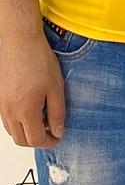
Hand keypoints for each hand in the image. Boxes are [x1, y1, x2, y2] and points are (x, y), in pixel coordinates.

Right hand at [0, 33, 65, 147]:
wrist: (20, 42)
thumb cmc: (38, 61)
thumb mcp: (56, 88)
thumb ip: (57, 113)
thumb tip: (58, 131)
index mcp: (25, 111)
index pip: (35, 140)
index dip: (49, 142)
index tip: (58, 136)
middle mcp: (9, 112)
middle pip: (21, 139)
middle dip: (37, 140)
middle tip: (52, 131)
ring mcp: (1, 106)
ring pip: (12, 130)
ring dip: (27, 131)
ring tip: (44, 118)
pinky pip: (7, 119)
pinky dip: (19, 121)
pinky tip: (32, 109)